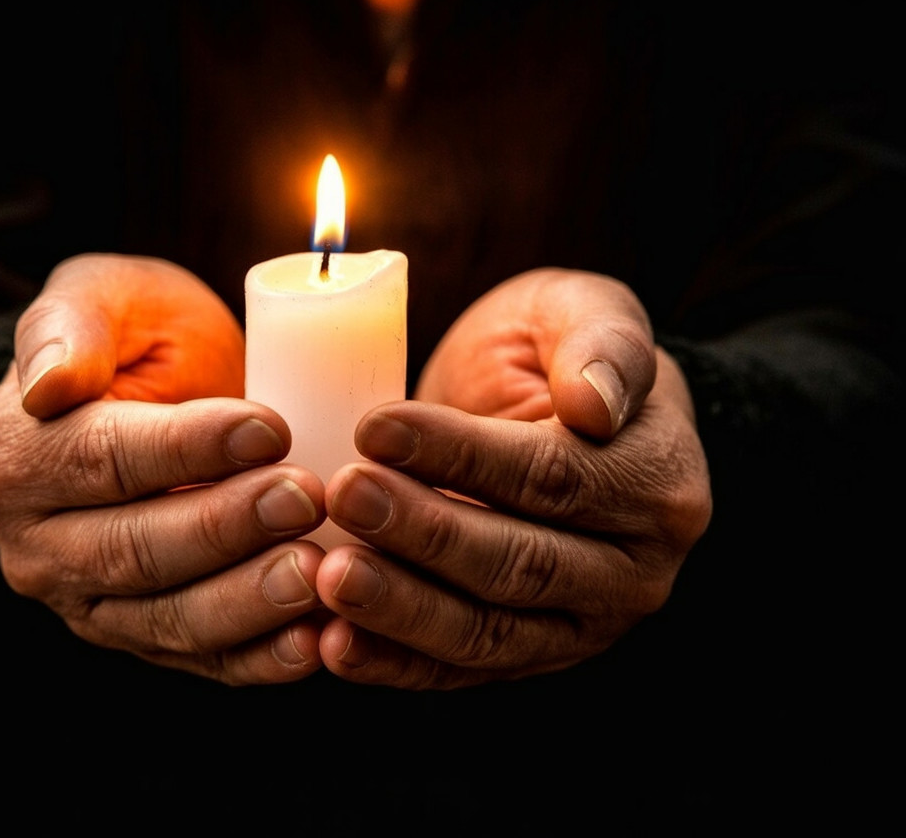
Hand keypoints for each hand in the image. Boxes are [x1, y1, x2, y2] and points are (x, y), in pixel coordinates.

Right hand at [0, 253, 327, 684]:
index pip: (102, 460)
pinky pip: (202, 661)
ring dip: (247, 601)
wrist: (149, 402)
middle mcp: (39, 545)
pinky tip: (314, 642)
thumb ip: (70, 323)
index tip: (270, 426)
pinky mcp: (146, 637)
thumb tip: (50, 384)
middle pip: (135, 548)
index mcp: (18, 458)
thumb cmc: (133, 341)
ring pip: (168, 618)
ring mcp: (91, 602)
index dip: (187, 448)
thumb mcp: (100, 298)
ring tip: (317, 572)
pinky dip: (260, 660)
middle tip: (306, 496)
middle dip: (226, 527)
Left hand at [316, 268, 711, 688]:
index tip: (375, 426)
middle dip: (423, 533)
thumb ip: (602, 342)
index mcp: (656, 482)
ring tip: (328, 576)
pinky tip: (334, 644)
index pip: (552, 476)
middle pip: (518, 562)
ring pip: (486, 630)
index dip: (461, 456)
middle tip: (343, 495)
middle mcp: (632, 570)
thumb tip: (594, 404)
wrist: (557, 419)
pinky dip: (394, 664)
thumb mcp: (583, 313)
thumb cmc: (556, 355)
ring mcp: (580, 625)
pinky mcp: (525, 655)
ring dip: (401, 608)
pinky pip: (458, 670)